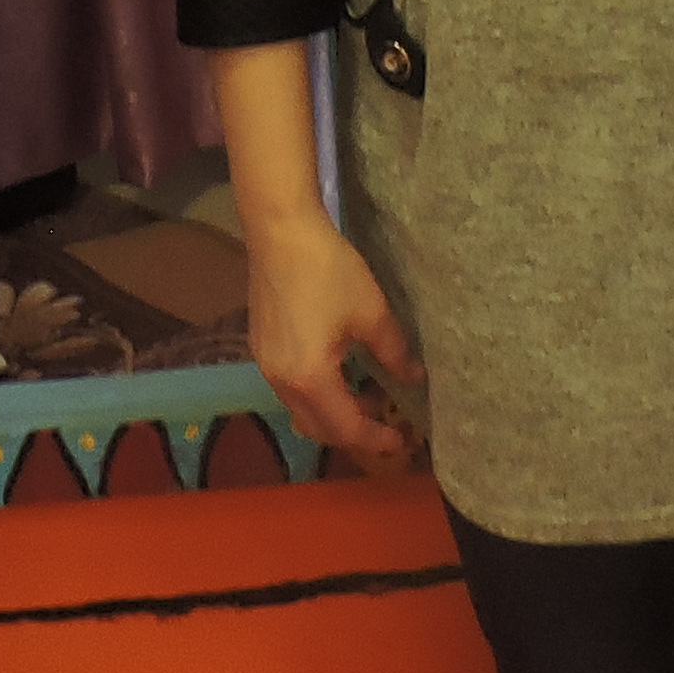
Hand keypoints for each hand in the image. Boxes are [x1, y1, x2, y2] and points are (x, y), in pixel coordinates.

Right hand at [245, 211, 423, 462]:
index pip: (345, 428)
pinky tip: (337, 371)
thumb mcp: (371, 312)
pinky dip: (316, 394)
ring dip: (332, 414)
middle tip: (385, 421)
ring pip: (300, 410)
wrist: (280, 231)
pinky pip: (290, 389)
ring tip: (364, 395)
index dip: (375, 439)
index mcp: (310, 379)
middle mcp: (281, 382)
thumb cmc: (328, 271)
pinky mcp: (260, 347)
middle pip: (318, 428)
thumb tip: (413, 378)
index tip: (401, 441)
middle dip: (353, 432)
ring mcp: (265, 365)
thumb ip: (394, 353)